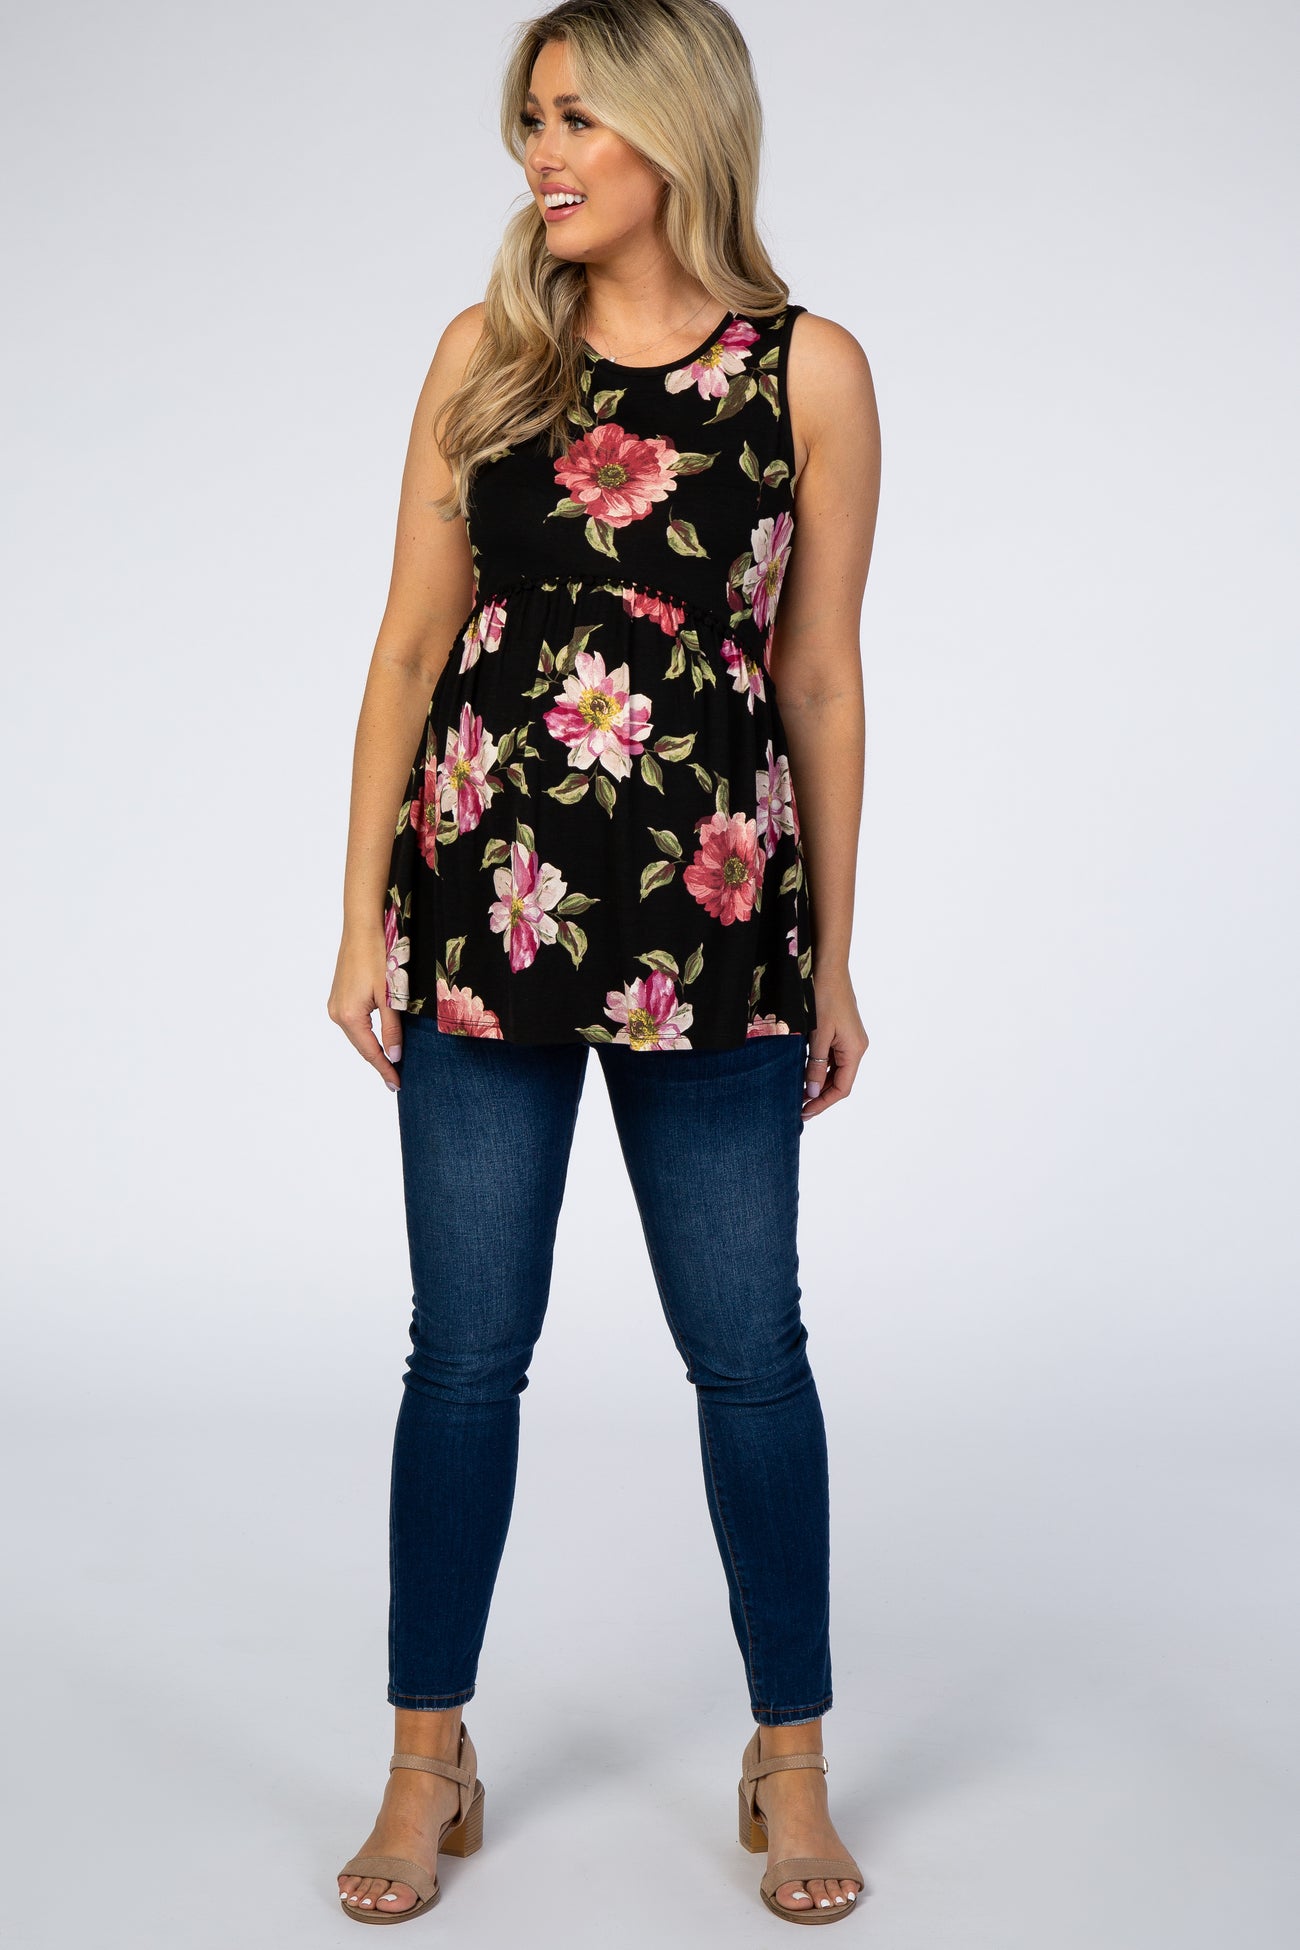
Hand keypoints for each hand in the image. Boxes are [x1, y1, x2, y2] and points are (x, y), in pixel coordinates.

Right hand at [327, 928, 405, 1090]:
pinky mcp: (339, 996)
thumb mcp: (392, 995)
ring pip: (357, 1035)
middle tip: (397, 1079)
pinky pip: (354, 1022)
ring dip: (373, 1048)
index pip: (370, 1052)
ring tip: (391, 1063)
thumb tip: (393, 1056)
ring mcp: (335, 1004)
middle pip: (361, 1045)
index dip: (385, 1070)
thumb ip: (392, 1028)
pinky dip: (367, 1033)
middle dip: (379, 1061)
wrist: (363, 926)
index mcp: (348, 1016)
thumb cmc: (379, 955)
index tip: (397, 1085)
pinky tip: (379, 1039)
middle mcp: (336, 1013)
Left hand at [801, 965, 868, 1120]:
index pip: (842, 1088)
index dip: (823, 1103)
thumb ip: (816, 1065)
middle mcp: (856, 1047)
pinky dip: (819, 1067)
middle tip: (798, 1108)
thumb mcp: (817, 1034)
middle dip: (820, 1096)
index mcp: (855, 1050)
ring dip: (818, 1082)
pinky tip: (803, 1072)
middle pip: (840, 1081)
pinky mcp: (841, 1031)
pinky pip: (832, 1056)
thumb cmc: (823, 996)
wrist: (827, 966)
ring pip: (835, 1069)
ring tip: (798, 1094)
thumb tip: (814, 1092)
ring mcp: (850, 1039)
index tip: (804, 1112)